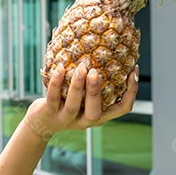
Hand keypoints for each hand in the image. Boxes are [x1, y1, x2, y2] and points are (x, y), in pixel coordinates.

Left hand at [24, 64, 138, 140]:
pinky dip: (56, 82)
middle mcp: (85, 122)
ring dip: (78, 86)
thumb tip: (110, 51)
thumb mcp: (86, 99)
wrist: (42, 123)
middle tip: (96, 72)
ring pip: (74, 105)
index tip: (133, 70)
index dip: (131, 91)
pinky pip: (52, 97)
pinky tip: (60, 67)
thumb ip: (97, 85)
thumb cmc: (68, 103)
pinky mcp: (49, 114)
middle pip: (96, 111)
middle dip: (96, 91)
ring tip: (82, 67)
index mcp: (100, 116)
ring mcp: (66, 119)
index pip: (122, 108)